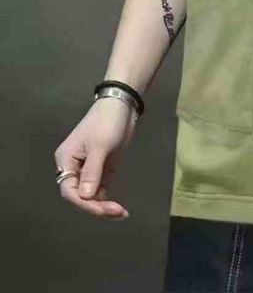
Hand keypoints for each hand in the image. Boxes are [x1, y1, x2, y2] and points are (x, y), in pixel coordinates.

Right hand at [53, 96, 137, 218]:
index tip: (103, 210)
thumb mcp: (100, 146)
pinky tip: (117, 207)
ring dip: (103, 205)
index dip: (85, 204)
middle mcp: (74, 167)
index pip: (70, 190)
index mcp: (66, 160)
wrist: (122, 105)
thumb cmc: (107, 122)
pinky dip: (107, 198)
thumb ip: (93, 171)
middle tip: (118, 213)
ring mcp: (88, 168)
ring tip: (121, 213)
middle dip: (96, 206)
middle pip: (80, 195)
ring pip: (90, 194)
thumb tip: (85, 197)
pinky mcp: (102, 167)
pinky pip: (100, 188)